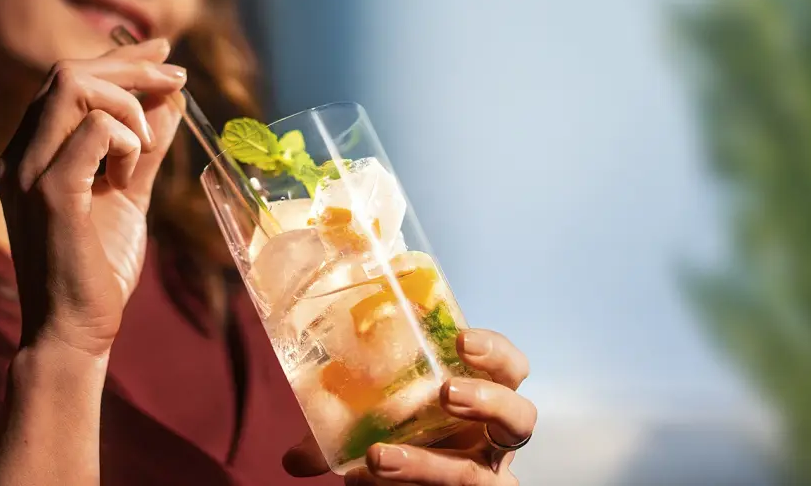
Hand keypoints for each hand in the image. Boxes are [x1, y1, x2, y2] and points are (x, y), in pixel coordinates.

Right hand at [0, 39, 186, 356]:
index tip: (164, 54)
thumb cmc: (98, 268)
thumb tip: (169, 101)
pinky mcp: (50, 194)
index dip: (118, 59)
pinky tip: (131, 167)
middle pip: (67, 72)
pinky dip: (123, 136)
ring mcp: (27, 172)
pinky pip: (89, 130)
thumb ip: (143, 148)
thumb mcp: (128, 194)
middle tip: (178, 79)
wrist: (76, 330)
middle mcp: (19, 155)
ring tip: (145, 147)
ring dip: (126, 104)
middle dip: (130, 66)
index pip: (66, 80)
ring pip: (71, 87)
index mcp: (31, 153)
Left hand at [283, 329, 535, 484]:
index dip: (495, 353)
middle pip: (519, 419)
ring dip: (427, 464)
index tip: (461, 339)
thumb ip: (338, 431)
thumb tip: (290, 459)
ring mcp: (483, 478)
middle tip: (445, 391)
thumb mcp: (376, 424)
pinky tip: (362, 481)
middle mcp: (491, 442)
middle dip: (487, 401)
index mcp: (481, 399)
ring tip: (379, 456)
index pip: (510, 368)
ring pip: (476, 476)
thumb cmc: (407, 445)